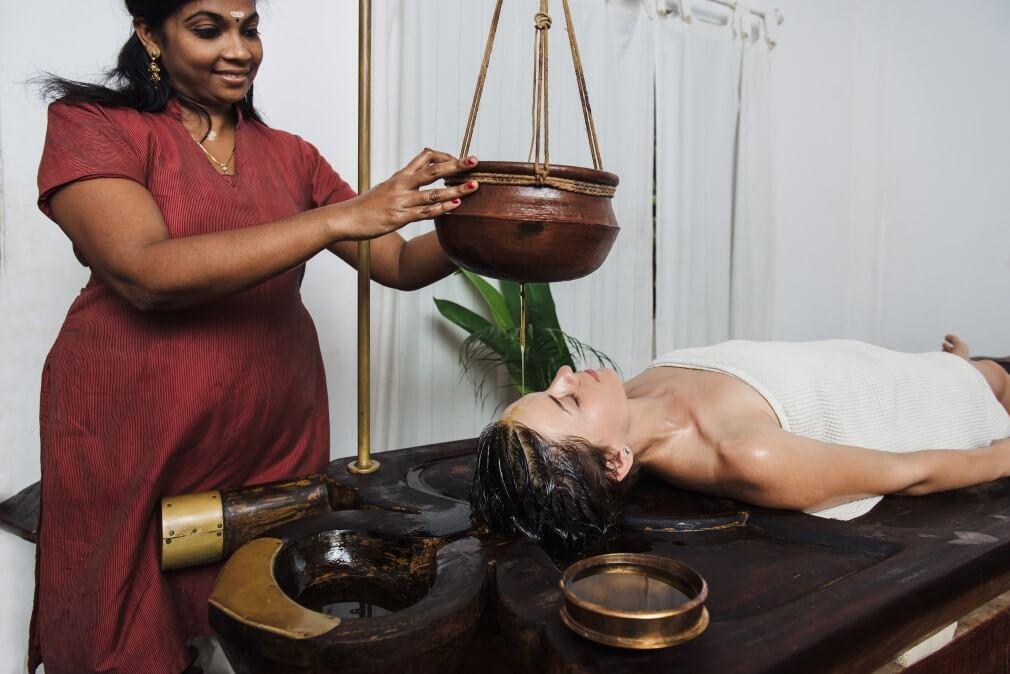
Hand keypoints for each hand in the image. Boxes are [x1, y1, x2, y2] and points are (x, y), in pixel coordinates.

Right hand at [340, 148, 478, 240]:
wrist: (347, 218)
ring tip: (474, 186)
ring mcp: (401, 201)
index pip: (425, 157)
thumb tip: (420, 177)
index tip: (458, 160)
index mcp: (400, 175)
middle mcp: (402, 185)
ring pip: (433, 193)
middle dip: (456, 166)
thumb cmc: (368, 205)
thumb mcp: (386, 187)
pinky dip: (442, 208)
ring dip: (455, 189)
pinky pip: (425, 212)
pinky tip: (456, 205)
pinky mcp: (399, 217)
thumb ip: (404, 182)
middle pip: (433, 170)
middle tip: (474, 161)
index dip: (444, 156)